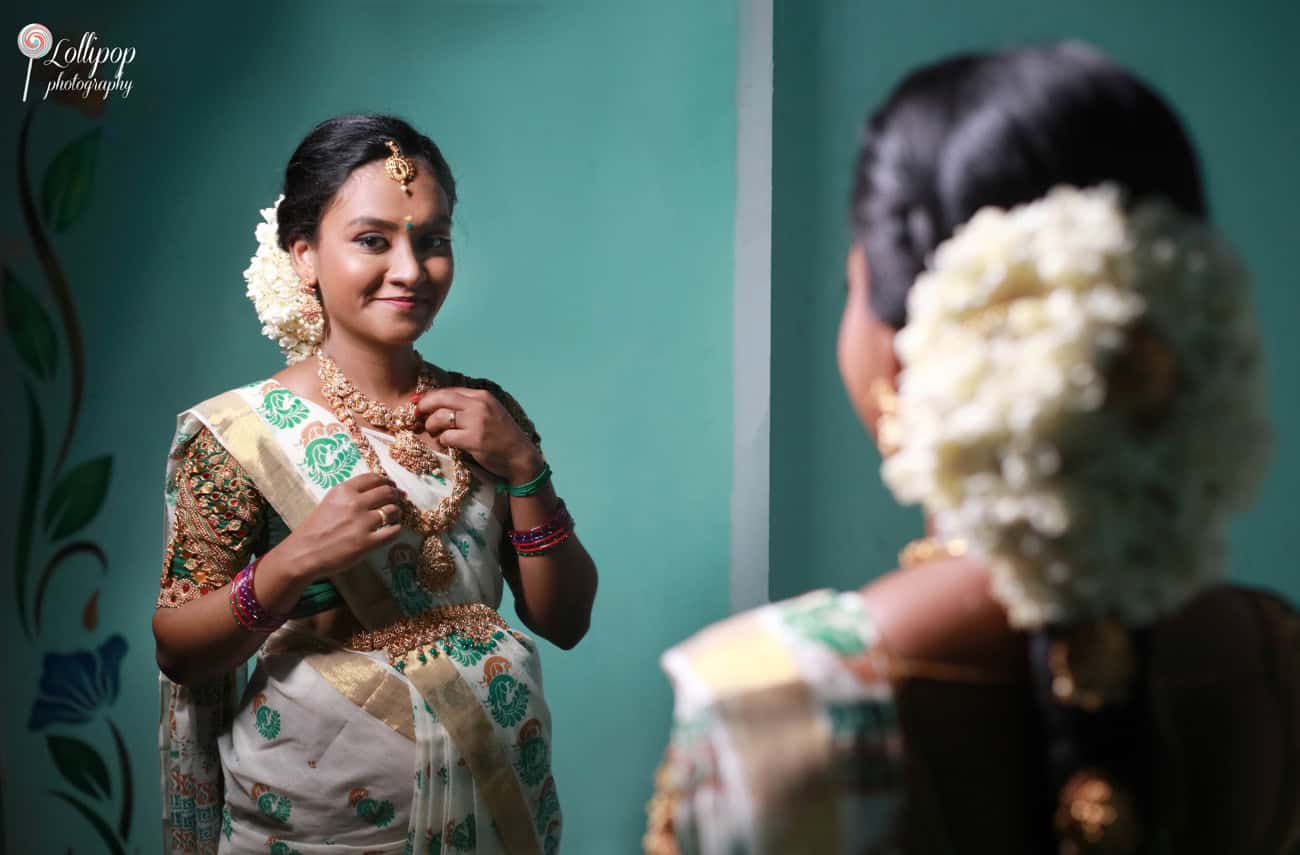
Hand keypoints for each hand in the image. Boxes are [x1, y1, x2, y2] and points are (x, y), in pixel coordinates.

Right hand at [282, 473, 403, 580]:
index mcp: (344, 491)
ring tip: (395, 516)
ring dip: (397, 512)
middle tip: (398, 500)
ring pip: (393, 510)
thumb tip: (376, 491)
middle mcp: (355, 503)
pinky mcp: (366, 543)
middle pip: (387, 492)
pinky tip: (394, 530)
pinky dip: (397, 529)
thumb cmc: (315, 528)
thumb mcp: (329, 502)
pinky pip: (393, 532)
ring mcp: (362, 523)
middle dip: (396, 495)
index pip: (374, 478)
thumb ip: (349, 496)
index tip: (391, 486)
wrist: (303, 553)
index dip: (387, 481)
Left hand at [414, 387, 542, 483]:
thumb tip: (436, 403)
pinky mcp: (474, 439)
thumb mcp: (488, 413)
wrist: (520, 457)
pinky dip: (442, 441)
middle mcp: (479, 405)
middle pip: (440, 399)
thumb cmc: (502, 436)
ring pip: (440, 418)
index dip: (430, 397)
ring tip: (434, 433)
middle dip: (424, 407)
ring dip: (431, 427)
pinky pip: (446, 437)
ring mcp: (477, 422)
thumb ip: (467, 406)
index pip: (448, 391)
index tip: (418, 404)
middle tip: (417, 416)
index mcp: (482, 396)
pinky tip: (447, 444)